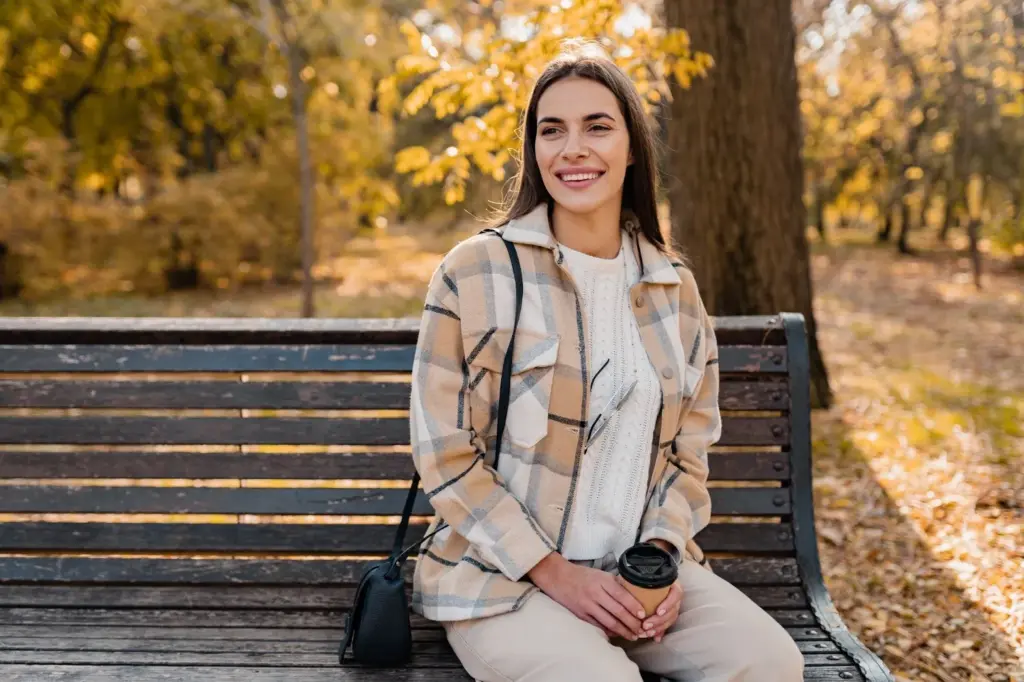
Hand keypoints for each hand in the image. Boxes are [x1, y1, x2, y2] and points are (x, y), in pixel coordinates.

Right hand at [528, 552, 647, 640]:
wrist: (557, 577)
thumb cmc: (581, 575)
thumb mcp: (600, 574)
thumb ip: (615, 583)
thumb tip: (635, 594)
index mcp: (602, 580)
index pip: (622, 595)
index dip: (634, 606)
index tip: (643, 615)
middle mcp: (595, 593)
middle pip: (618, 611)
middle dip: (632, 623)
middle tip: (642, 630)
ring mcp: (587, 605)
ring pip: (609, 622)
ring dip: (623, 631)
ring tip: (633, 636)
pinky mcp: (580, 615)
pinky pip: (598, 626)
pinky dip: (609, 632)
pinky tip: (617, 635)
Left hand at [641, 582, 682, 642]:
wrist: (638, 581)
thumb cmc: (637, 577)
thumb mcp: (637, 577)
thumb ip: (635, 580)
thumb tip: (626, 584)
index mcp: (670, 583)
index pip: (676, 593)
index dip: (669, 604)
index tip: (658, 612)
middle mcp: (673, 594)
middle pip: (673, 610)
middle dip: (660, 620)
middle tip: (646, 626)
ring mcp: (672, 605)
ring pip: (671, 619)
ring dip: (659, 628)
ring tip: (647, 633)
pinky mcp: (667, 615)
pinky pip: (667, 625)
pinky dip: (661, 632)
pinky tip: (655, 638)